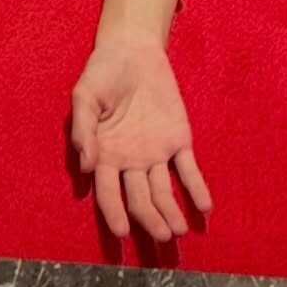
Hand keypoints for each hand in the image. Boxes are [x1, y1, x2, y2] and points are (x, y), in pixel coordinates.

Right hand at [71, 38, 211, 240]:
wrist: (132, 50)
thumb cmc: (102, 73)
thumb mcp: (84, 95)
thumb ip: (83, 128)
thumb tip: (85, 166)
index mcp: (104, 154)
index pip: (108, 192)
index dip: (113, 212)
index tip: (121, 232)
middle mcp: (130, 162)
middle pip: (140, 199)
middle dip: (150, 219)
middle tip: (163, 235)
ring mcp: (156, 154)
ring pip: (164, 191)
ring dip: (172, 212)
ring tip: (179, 230)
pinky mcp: (179, 141)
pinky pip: (189, 170)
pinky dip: (197, 190)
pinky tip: (204, 208)